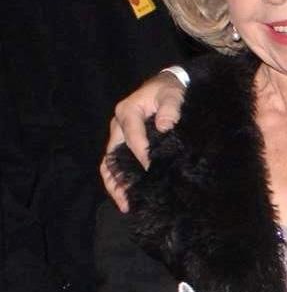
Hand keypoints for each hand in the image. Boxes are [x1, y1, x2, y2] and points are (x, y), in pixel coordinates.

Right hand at [100, 71, 188, 207]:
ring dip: (115, 184)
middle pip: (112, 155)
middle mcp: (118, 125)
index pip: (133, 138)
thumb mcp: (172, 94)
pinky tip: (127, 196)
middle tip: (128, 201)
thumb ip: (169, 108)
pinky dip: (119, 180)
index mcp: (128, 112)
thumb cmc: (168, 91)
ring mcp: (119, 135)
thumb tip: (164, 126)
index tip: (152, 173)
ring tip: (124, 205)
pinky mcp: (124, 143)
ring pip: (109, 163)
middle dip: (118, 180)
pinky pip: (116, 163)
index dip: (142, 157)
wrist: (166, 87)